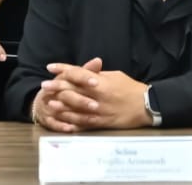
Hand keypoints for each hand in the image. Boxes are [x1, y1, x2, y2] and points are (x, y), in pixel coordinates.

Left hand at [32, 58, 149, 131]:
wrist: (146, 106)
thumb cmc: (131, 88)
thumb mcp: (115, 76)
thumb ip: (97, 74)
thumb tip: (84, 71)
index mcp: (101, 82)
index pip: (77, 73)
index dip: (63, 69)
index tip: (50, 67)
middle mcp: (98, 97)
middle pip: (73, 91)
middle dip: (57, 87)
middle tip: (44, 86)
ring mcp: (99, 111)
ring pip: (75, 109)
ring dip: (60, 106)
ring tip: (48, 103)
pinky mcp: (101, 123)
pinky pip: (84, 124)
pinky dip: (72, 123)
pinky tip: (62, 122)